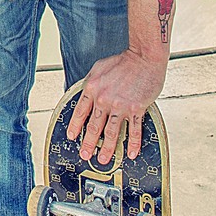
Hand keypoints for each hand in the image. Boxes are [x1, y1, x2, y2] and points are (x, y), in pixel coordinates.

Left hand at [66, 49, 167, 163]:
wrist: (144, 57)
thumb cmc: (124, 61)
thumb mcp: (99, 68)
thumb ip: (91, 83)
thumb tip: (86, 94)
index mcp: (92, 89)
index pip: (80, 112)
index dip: (75, 126)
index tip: (72, 136)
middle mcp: (104, 99)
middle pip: (93, 126)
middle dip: (88, 143)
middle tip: (85, 154)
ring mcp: (120, 105)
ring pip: (111, 132)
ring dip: (107, 148)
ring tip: (103, 159)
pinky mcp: (136, 108)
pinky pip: (134, 130)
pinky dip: (132, 143)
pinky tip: (131, 153)